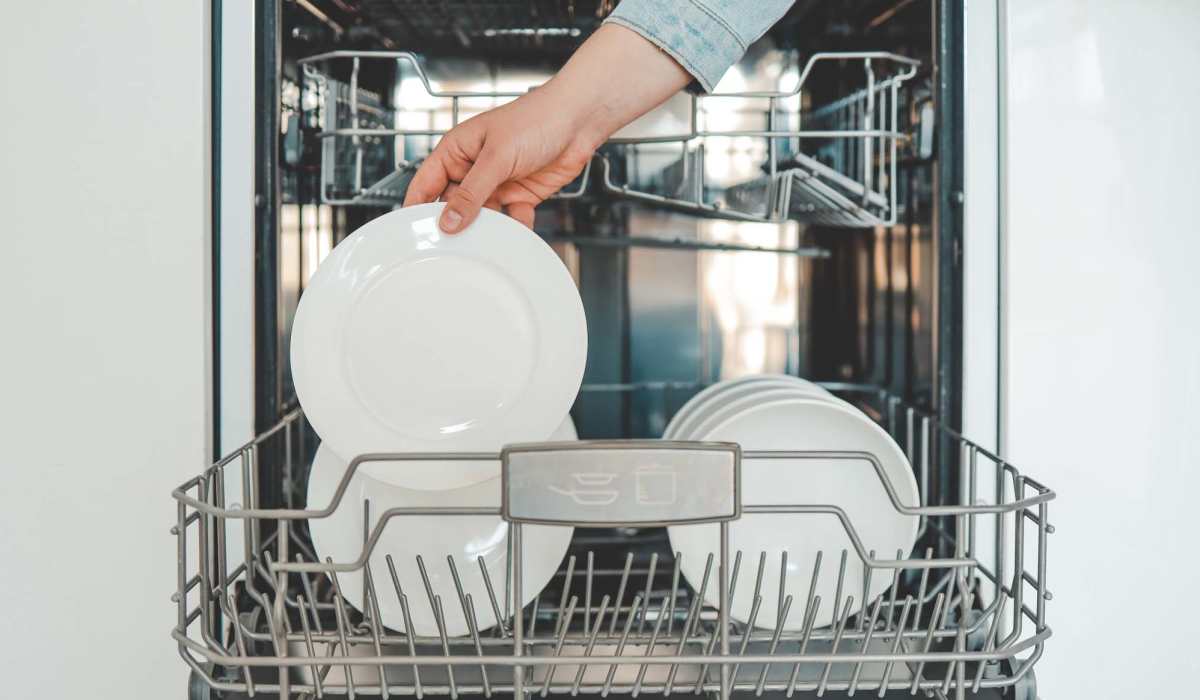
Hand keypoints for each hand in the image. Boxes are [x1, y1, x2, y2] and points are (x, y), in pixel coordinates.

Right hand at [402, 88, 599, 230]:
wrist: (578, 121)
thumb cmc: (536, 119)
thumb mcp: (496, 156)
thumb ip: (472, 192)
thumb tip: (448, 220)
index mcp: (458, 150)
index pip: (426, 182)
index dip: (416, 206)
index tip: (411, 232)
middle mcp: (474, 168)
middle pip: (453, 204)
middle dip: (452, 224)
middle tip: (448, 248)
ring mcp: (497, 183)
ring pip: (481, 216)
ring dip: (484, 230)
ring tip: (483, 245)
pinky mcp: (520, 195)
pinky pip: (510, 219)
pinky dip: (514, 228)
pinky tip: (516, 234)